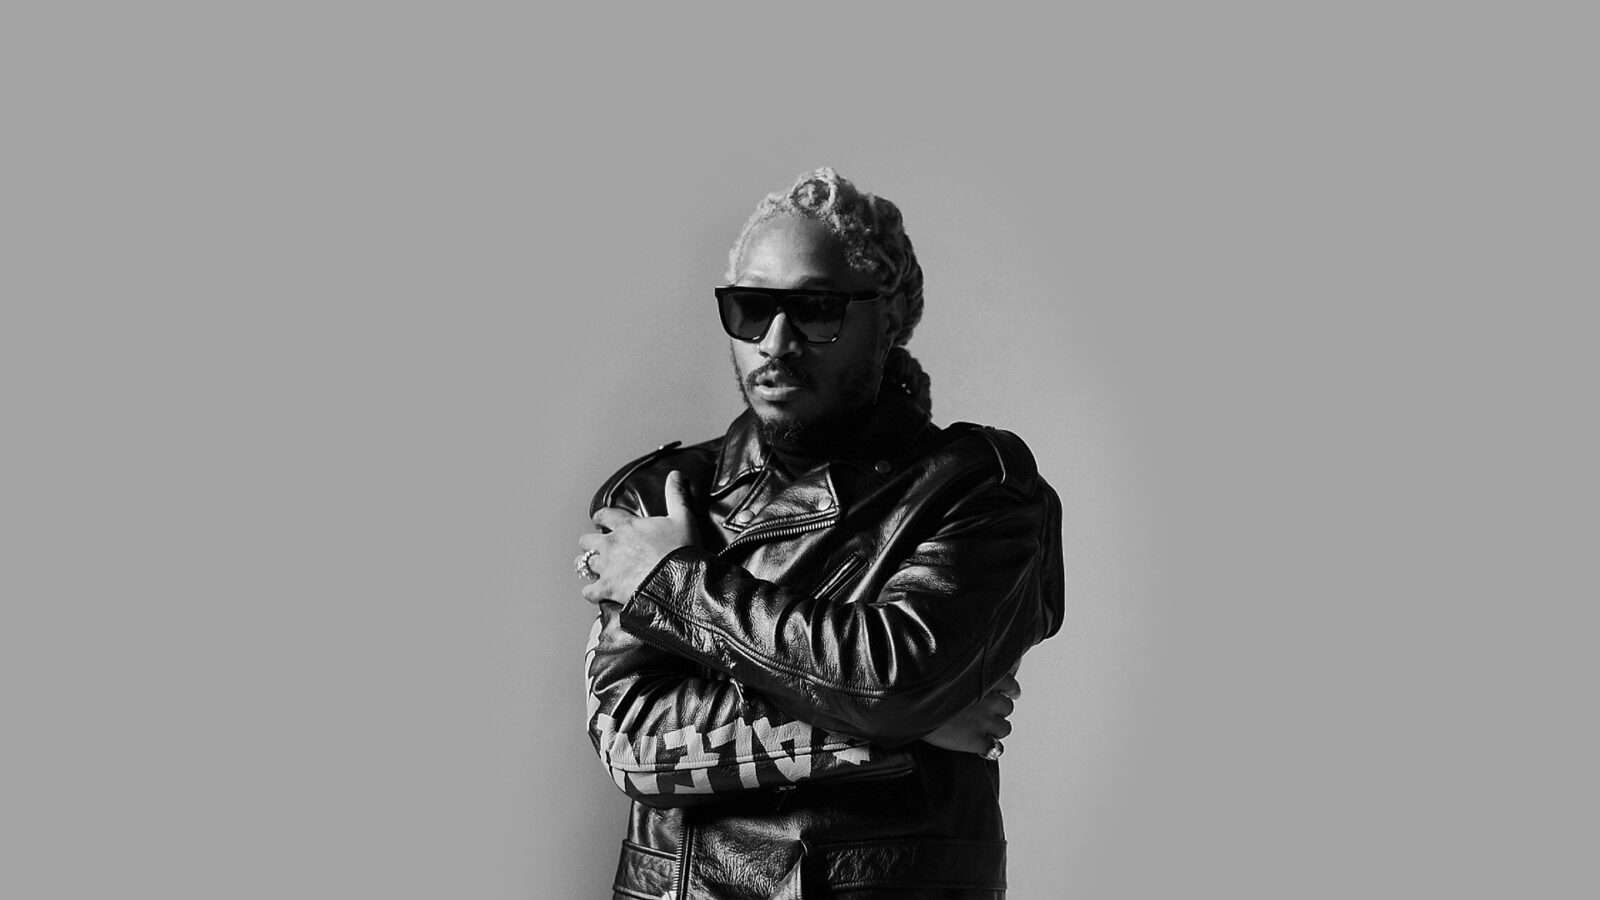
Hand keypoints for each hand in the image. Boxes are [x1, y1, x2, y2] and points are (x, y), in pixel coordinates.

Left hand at [578, 471, 698, 604]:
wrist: (679, 582)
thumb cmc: (681, 551)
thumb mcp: (683, 518)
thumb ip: (676, 495)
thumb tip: (676, 475)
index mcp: (628, 527)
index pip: (605, 516)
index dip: (601, 518)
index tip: (600, 520)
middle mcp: (612, 545)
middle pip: (588, 541)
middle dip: (591, 543)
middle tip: (597, 547)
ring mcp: (608, 567)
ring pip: (585, 563)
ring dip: (589, 565)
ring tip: (594, 569)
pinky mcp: (608, 589)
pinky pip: (589, 591)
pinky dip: (591, 592)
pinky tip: (595, 592)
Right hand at [921, 673, 1021, 757]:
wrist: (913, 704)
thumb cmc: (924, 684)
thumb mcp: (946, 667)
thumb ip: (964, 671)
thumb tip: (968, 672)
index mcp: (983, 677)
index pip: (1010, 683)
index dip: (1009, 690)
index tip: (1009, 692)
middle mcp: (989, 699)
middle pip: (1008, 707)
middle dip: (999, 710)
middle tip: (987, 713)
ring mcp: (984, 721)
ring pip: (1005, 728)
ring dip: (996, 729)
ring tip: (985, 731)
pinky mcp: (976, 741)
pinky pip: (995, 749)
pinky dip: (991, 749)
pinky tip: (983, 748)